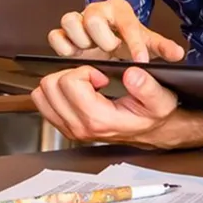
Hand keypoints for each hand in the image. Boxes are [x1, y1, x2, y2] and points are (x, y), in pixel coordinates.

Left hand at [30, 65, 202, 149]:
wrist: (152, 132)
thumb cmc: (154, 116)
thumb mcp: (161, 100)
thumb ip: (147, 87)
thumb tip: (132, 74)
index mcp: (99, 119)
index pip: (69, 83)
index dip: (85, 70)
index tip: (101, 76)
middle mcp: (80, 127)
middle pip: (50, 86)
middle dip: (70, 74)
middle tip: (92, 78)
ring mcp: (70, 129)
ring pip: (42, 95)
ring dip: (61, 82)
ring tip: (84, 84)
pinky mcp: (66, 128)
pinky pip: (43, 104)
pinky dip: (57, 92)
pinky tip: (78, 92)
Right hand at [48, 0, 184, 62]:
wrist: (110, 39)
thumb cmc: (128, 40)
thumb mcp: (148, 43)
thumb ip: (162, 48)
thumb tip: (178, 53)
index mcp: (120, 10)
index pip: (127, 24)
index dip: (134, 44)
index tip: (140, 60)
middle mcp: (96, 12)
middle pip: (92, 18)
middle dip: (103, 39)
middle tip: (110, 51)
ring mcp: (78, 21)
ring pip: (70, 20)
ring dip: (81, 41)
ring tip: (91, 52)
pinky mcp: (64, 34)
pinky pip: (55, 35)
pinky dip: (63, 47)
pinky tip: (76, 56)